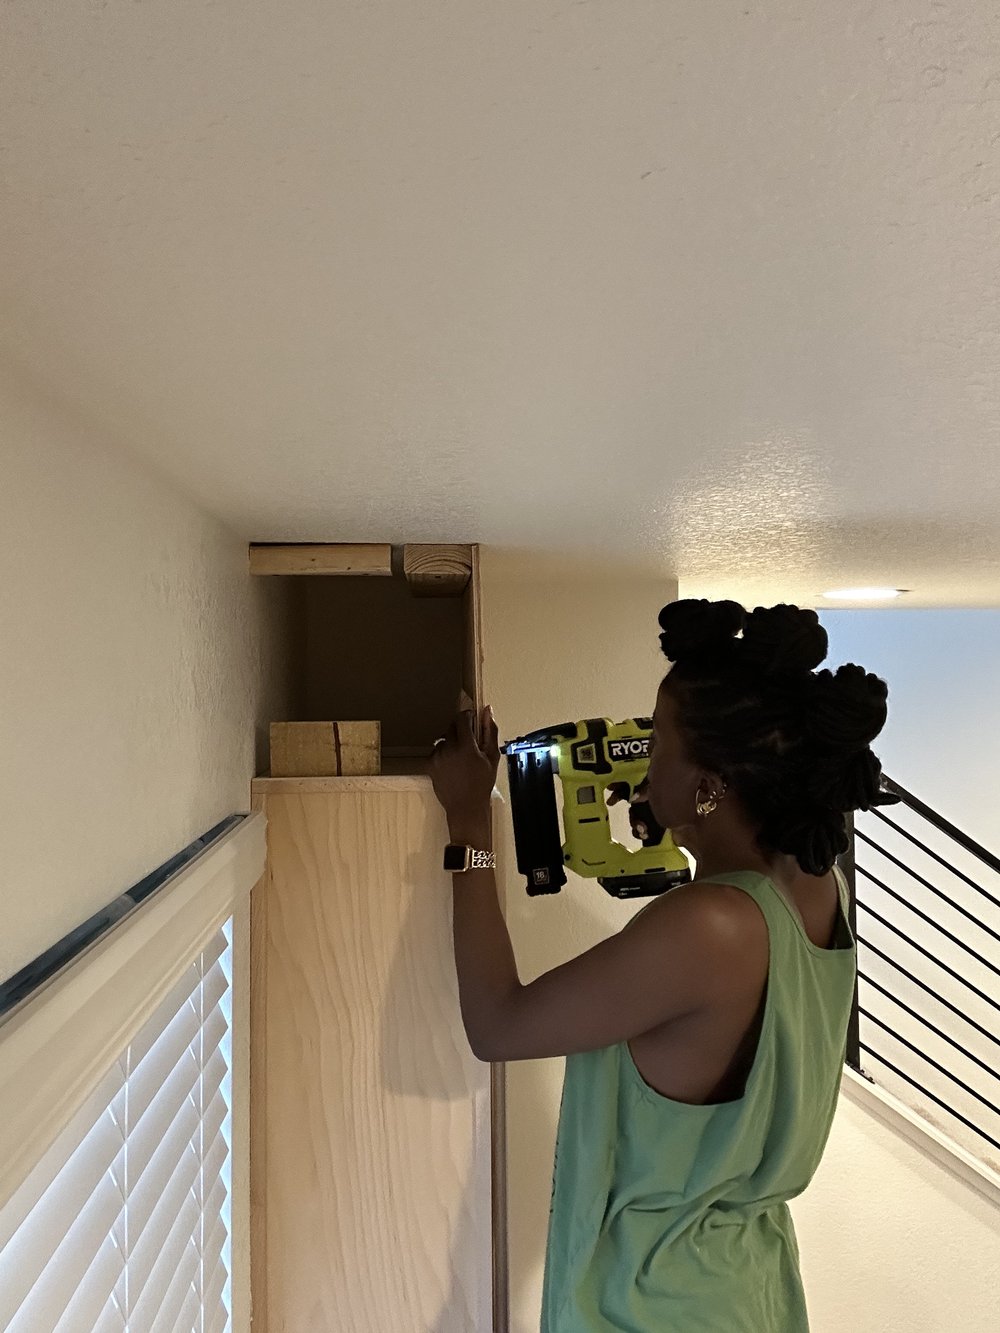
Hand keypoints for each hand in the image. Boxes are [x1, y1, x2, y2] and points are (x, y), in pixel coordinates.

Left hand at [430, 705, 501, 828]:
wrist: (466, 807)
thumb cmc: (482, 783)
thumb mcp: (492, 757)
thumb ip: (490, 731)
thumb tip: (487, 710)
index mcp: (466, 746)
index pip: (462, 718)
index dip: (468, 716)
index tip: (473, 721)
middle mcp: (448, 749)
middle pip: (452, 727)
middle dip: (461, 730)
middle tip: (470, 744)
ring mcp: (437, 757)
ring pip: (444, 740)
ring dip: (452, 743)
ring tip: (461, 758)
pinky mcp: (429, 765)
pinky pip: (436, 752)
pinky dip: (444, 755)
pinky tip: (453, 766)